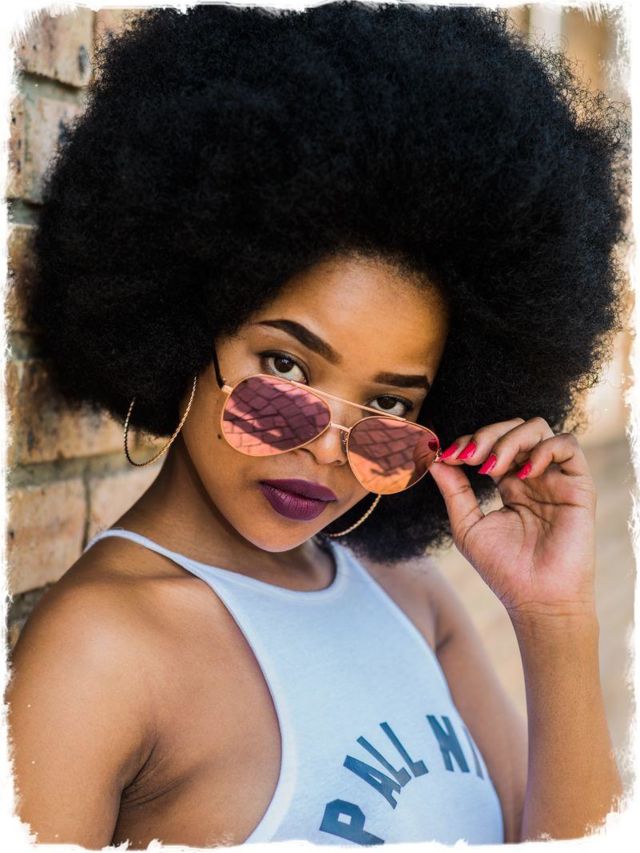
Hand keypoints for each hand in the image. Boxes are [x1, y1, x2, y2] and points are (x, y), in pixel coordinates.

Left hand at [428, 417, 597, 620]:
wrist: (536, 600)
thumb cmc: (504, 569)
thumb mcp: (468, 526)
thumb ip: (454, 491)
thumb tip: (434, 458)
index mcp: (510, 484)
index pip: (491, 444)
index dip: (468, 443)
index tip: (446, 456)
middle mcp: (534, 477)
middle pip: (513, 429)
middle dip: (486, 435)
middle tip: (468, 457)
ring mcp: (556, 479)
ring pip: (538, 429)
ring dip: (510, 439)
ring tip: (492, 467)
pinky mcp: (578, 486)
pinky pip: (567, 445)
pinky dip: (543, 449)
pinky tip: (524, 473)